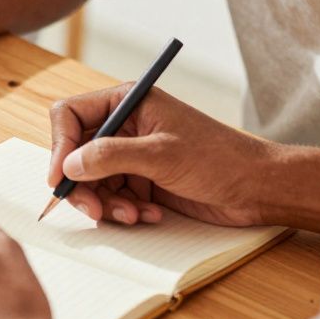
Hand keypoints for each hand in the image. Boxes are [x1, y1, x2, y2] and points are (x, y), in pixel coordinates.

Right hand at [48, 85, 273, 225]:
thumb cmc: (220, 159)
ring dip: (106, 203)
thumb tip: (68, 165)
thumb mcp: (161, 155)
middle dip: (82, 184)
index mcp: (128, 102)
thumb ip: (109, 156)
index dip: (60, 146)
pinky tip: (149, 215)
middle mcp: (125, 126)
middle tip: (92, 210)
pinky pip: (113, 197)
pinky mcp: (142, 181)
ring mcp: (132, 155)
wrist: (260, 189)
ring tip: (133, 215)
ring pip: (92, 181)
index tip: (60, 178)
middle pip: (76, 153)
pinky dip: (124, 211)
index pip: (71, 115)